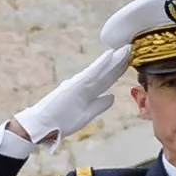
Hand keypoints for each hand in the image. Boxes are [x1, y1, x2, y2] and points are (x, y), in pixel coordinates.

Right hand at [12, 46, 129, 145]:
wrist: (42, 127)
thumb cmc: (60, 122)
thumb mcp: (86, 115)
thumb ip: (99, 105)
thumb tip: (112, 96)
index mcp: (88, 93)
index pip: (107, 80)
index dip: (119, 70)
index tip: (131, 61)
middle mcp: (84, 85)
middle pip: (107, 72)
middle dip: (120, 61)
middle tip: (132, 48)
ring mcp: (79, 84)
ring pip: (102, 70)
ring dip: (114, 59)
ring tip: (127, 48)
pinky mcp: (74, 85)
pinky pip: (91, 73)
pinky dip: (101, 64)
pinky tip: (110, 55)